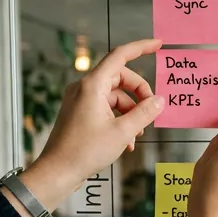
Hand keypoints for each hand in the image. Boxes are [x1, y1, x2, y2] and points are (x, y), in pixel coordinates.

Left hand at [18, 39, 165, 214]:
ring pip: (114, 95)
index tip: (158, 45)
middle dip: (139, 93)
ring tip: (137, 134)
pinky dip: (119, 118)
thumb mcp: (123, 132)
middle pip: (120, 78)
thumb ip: (144, 113)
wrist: (58, 171)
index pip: (120, 56)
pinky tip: (126, 141)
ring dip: (130, 111)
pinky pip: (105, 107)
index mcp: (92, 85)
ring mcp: (80, 100)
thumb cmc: (84, 151)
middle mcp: (84, 88)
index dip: (141, 48)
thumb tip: (159, 101)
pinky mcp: (79, 112)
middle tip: (151, 111)